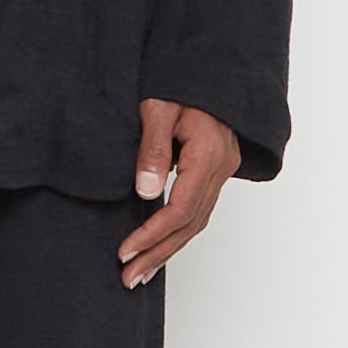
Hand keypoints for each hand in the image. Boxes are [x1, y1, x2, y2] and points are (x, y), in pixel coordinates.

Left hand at [116, 100, 240, 288]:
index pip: (181, 208)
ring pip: (197, 222)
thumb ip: (153, 148)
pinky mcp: (215, 172)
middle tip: (128, 278)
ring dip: (167, 250)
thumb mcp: (158, 108)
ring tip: (139, 274)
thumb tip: (146, 193)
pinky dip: (177, 233)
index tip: (125, 252)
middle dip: (158, 253)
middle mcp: (221, 168)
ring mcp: (222, 172)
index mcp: (208, 153)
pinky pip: (198, 211)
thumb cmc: (180, 82)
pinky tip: (158, 248)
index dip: (152, 234)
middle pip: (191, 224)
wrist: (207, 68)